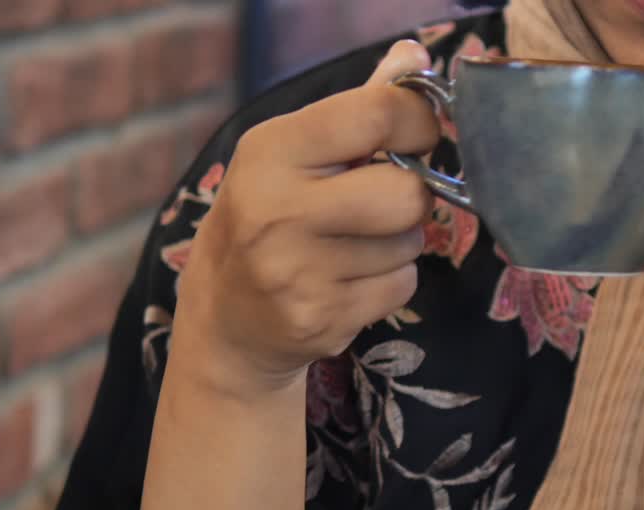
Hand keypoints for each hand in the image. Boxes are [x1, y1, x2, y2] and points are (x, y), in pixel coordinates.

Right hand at [172, 41, 437, 394]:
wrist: (225, 318)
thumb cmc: (269, 218)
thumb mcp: (295, 153)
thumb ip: (358, 107)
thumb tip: (417, 57)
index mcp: (271, 151)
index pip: (376, 113)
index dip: (417, 121)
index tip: (416, 135)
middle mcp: (278, 211)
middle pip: (405, 193)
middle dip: (411, 195)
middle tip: (385, 200)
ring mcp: (297, 272)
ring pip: (408, 242)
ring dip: (399, 241)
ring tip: (356, 243)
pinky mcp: (321, 318)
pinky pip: (402, 286)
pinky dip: (391, 282)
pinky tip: (351, 279)